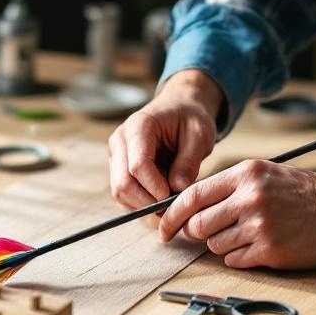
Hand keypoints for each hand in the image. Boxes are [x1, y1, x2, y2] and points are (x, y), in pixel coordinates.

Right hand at [109, 70, 222, 219]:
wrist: (178, 108)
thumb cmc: (190, 118)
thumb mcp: (199, 135)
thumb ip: (189, 161)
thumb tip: (177, 188)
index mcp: (138, 127)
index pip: (138, 166)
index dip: (155, 187)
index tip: (175, 196)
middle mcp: (120, 142)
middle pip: (123, 183)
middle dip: (148, 201)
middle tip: (173, 206)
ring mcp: (115, 156)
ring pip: (120, 193)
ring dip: (144, 203)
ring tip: (169, 199)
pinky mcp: (118, 168)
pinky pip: (124, 194)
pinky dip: (141, 202)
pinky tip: (161, 196)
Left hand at [157, 160, 315, 268]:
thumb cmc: (303, 193)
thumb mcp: (264, 175)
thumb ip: (227, 189)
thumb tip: (189, 211)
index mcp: (245, 175)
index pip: (191, 196)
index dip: (171, 215)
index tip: (163, 228)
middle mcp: (249, 198)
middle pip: (198, 224)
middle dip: (198, 233)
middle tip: (214, 232)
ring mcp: (259, 225)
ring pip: (214, 244)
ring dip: (222, 245)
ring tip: (248, 234)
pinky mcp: (270, 250)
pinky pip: (234, 260)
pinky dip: (239, 257)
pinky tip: (259, 246)